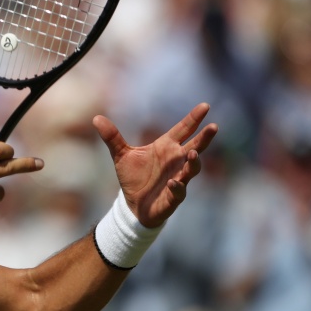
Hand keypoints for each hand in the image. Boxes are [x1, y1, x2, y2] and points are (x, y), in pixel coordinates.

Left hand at [93, 103, 217, 227]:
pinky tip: (174, 182)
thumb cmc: (133, 177)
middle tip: (213, 127)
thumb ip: (112, 137)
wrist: (133, 204)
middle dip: (205, 137)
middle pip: (196, 146)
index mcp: (166, 147)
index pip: (183, 130)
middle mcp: (176, 161)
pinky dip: (178, 186)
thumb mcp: (120, 155)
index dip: (194, 119)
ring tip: (193, 153)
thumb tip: (96, 118)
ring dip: (194, 162)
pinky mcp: (174, 196)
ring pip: (192, 168)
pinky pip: (180, 190)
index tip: (205, 106)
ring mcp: (178, 178)